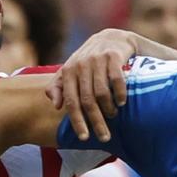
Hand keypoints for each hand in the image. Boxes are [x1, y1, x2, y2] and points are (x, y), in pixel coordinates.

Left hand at [46, 28, 135, 142]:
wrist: (112, 38)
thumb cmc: (89, 61)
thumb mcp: (72, 71)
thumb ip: (59, 86)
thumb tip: (55, 106)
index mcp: (68, 71)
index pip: (70, 101)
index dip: (77, 121)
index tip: (84, 138)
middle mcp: (81, 64)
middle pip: (87, 100)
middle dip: (96, 122)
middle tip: (104, 137)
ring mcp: (97, 59)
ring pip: (101, 93)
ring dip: (108, 109)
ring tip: (113, 116)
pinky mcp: (113, 56)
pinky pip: (116, 80)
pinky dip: (119, 94)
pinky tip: (122, 102)